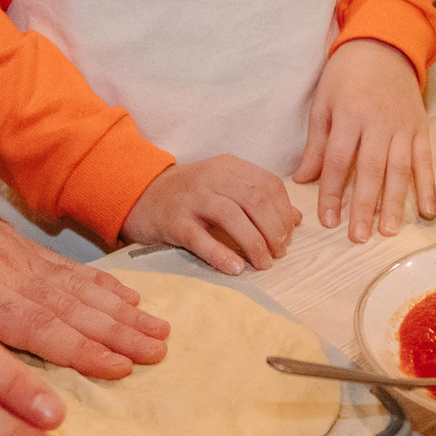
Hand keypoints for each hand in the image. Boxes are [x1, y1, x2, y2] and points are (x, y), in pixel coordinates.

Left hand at [0, 181, 168, 379]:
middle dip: (119, 332)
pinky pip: (71, 270)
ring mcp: (20, 257)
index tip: (122, 367)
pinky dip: (103, 285)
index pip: (40, 326)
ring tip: (159, 328)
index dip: (82, 349)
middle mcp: (8, 272)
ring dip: (121, 310)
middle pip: (73, 307)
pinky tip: (127, 297)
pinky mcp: (22, 249)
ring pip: (79, 287)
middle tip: (161, 351)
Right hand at [122, 156, 299, 274]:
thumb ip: (259, 198)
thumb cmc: (189, 195)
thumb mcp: (224, 187)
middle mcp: (211, 177)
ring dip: (254, 243)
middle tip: (278, 254)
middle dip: (274, 229)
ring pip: (231, 216)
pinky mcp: (174, 221)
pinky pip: (200, 238)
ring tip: (263, 264)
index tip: (288, 237)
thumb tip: (295, 219)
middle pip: (254, 199)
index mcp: (228, 167)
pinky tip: (236, 269)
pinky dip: (221, 254)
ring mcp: (191, 198)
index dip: (284, 212)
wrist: (139, 195)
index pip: (268, 184)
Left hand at [293, 38, 435, 243]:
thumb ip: (316, 144)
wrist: (383, 47)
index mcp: (350, 114)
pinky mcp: (421, 128)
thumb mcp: (323, 103)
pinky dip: (427, 188)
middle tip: (358, 237)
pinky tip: (427, 212)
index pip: (339, 160)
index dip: (332, 192)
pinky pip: (426, 161)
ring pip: (400, 170)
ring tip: (388, 231)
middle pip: (371, 170)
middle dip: (364, 206)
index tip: (327, 221)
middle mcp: (379, 122)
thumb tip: (302, 180)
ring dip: (395, 203)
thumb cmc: (346, 76)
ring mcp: (403, 126)